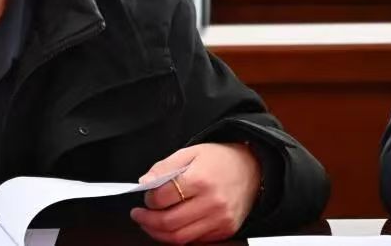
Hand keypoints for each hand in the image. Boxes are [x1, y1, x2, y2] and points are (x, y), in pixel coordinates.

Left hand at [130, 143, 260, 243]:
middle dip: (147, 220)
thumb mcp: (189, 153)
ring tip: (149, 224)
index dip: (148, 199)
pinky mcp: (226, 230)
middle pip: (169, 222)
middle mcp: (212, 202)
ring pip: (180, 237)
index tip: (144, 196)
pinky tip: (171, 227)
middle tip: (138, 214)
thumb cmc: (219, 159)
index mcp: (200, 180)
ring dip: (158, 233)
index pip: (163, 197)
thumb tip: (144, 183)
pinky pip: (195, 240)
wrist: (252, 167)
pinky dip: (178, 236)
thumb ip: (164, 168)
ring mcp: (220, 219)